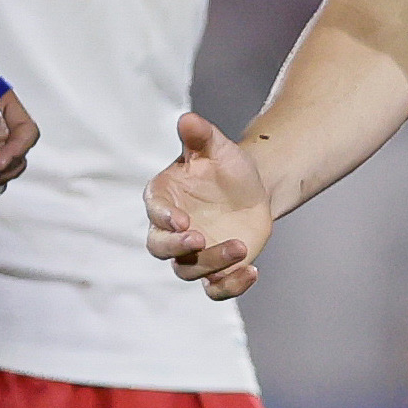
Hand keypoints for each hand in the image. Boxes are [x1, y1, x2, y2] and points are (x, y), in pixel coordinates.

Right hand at [145, 111, 275, 299]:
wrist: (253, 188)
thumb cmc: (225, 165)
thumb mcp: (215, 147)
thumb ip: (199, 136)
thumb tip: (187, 119)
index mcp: (164, 198)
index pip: (155, 212)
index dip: (165, 219)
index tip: (183, 221)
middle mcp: (172, 230)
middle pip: (161, 248)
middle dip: (177, 247)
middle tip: (200, 239)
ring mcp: (192, 253)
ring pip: (189, 270)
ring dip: (212, 263)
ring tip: (240, 247)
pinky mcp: (215, 269)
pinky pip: (215, 288)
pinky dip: (231, 286)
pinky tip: (251, 271)